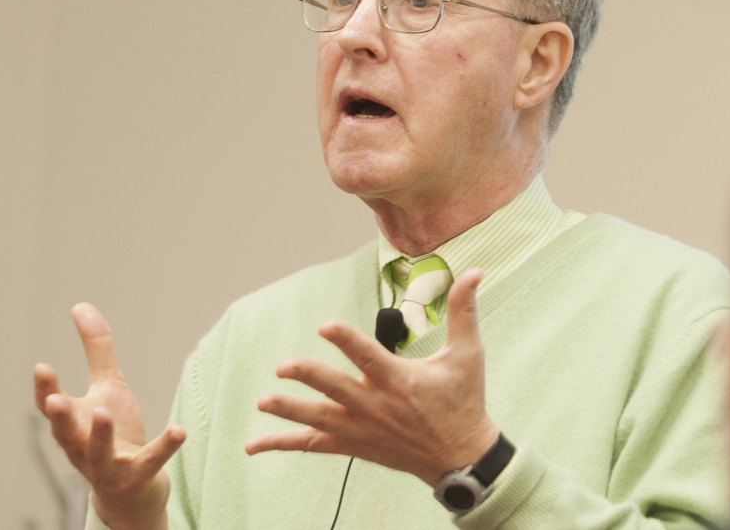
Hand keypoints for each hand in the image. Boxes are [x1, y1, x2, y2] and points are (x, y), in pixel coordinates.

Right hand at [34, 303, 185, 529]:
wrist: (132, 490)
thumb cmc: (115, 434)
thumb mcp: (107, 388)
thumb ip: (96, 350)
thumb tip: (80, 306)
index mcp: (74, 425)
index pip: (51, 408)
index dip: (44, 389)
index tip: (41, 366)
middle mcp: (83, 448)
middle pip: (66, 434)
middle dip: (60, 417)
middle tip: (54, 399)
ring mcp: (108, 466)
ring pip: (99, 454)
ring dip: (100, 435)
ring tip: (105, 412)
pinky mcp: (137, 477)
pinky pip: (150, 462)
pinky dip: (164, 447)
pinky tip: (179, 430)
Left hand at [245, 268, 499, 485]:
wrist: (460, 457)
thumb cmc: (464, 401)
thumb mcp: (468, 354)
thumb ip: (464, 311)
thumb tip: (475, 272)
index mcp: (399, 380)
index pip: (368, 357)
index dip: (346, 341)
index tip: (325, 327)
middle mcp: (377, 406)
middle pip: (337, 389)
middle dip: (309, 377)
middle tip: (283, 367)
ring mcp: (362, 429)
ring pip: (320, 419)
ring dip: (290, 410)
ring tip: (263, 401)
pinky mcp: (354, 445)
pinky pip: (314, 445)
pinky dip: (284, 443)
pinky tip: (254, 443)